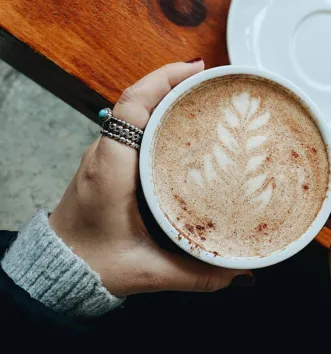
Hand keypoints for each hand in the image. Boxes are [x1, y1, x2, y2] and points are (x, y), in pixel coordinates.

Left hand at [50, 62, 251, 296]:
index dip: (163, 79)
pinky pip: (133, 131)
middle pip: (138, 101)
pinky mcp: (108, 167)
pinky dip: (157, 120)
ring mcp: (104, 158)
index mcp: (112, 168)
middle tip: (213, 83)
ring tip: (202, 100)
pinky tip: (182, 132)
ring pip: (134, 114)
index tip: (196, 70)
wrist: (57, 271)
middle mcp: (105, 155)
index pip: (132, 105)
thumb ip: (196, 275)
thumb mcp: (149, 271)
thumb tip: (240, 274)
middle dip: (174, 84)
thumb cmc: (91, 265)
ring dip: (166, 100)